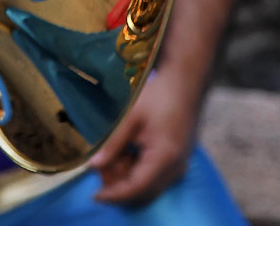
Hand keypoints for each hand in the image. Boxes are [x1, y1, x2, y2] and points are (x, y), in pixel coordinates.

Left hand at [89, 68, 197, 204]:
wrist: (185, 84)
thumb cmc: (158, 97)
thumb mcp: (130, 118)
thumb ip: (112, 144)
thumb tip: (93, 166)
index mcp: (165, 157)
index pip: (137, 188)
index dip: (114, 195)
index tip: (94, 196)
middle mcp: (176, 168)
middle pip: (144, 193)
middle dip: (119, 186)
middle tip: (100, 168)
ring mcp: (179, 166)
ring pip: (149, 187)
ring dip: (128, 179)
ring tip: (111, 157)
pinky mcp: (178, 161)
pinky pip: (156, 177)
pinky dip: (137, 172)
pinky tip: (125, 154)